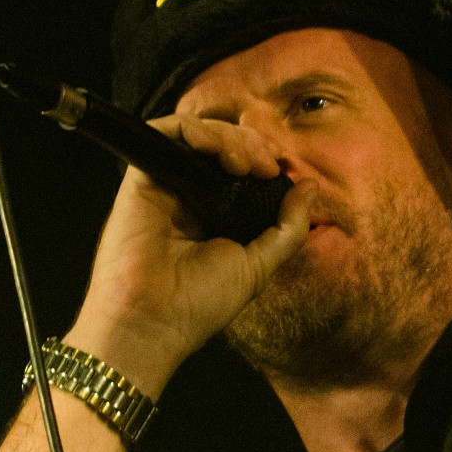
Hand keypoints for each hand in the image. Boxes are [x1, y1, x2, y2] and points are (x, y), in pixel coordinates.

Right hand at [69, 115, 313, 395]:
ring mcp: (166, 186)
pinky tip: (209, 145)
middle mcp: (191, 196)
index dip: (262, 160)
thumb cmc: (199, 304)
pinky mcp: (142, 179)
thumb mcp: (258, 265)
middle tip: (263, 165)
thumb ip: (288, 227)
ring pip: (197, 135)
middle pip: (222, 146)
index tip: (278, 173)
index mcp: (217, 215)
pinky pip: (163, 135)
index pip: (242, 168)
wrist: (152, 322)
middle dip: (248, 144)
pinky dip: (190, 129)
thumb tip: (310, 188)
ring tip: (241, 161)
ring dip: (225, 136)